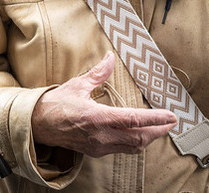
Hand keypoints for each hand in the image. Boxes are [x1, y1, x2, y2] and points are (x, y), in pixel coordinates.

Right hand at [30, 52, 176, 156]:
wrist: (38, 126)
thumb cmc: (55, 105)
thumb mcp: (78, 85)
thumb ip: (98, 74)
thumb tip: (110, 58)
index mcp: (97, 117)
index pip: (133, 119)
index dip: (155, 119)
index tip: (171, 116)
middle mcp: (100, 135)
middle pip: (139, 137)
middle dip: (158, 131)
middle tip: (171, 122)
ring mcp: (99, 146)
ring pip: (132, 146)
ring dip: (148, 137)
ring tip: (160, 128)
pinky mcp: (96, 151)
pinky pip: (122, 149)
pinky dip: (135, 141)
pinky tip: (138, 134)